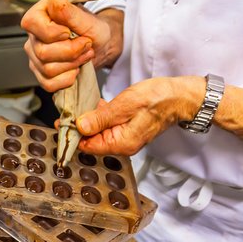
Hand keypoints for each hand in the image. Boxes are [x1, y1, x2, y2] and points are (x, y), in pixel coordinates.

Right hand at [21, 0, 122, 91]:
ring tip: (84, 55)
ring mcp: (34, 57)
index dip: (52, 32)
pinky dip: (68, 79)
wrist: (99, 46)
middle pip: (43, 52)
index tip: (69, 32)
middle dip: (71, 52)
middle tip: (86, 45)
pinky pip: (49, 84)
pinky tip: (75, 69)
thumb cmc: (92, 29)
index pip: (31, 24)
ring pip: (48, 70)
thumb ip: (70, 12)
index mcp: (38, 16)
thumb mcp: (87, 19)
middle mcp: (33, 37)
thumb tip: (57, 1)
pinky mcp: (40, 74)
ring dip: (73, 64)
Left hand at [76, 77, 205, 155]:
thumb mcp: (125, 105)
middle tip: (65, 112)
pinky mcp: (127, 127)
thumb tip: (80, 126)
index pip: (88, 146)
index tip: (60, 122)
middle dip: (77, 127)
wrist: (182, 96)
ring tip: (75, 106)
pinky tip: (92, 105)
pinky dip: (99, 116)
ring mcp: (125, 136)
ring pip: (98, 131)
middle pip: (91, 139)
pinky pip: (108, 124)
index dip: (72, 135)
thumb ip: (101, 117)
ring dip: (87, 120)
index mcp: (121, 143)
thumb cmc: (158, 99)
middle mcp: (122, 144)